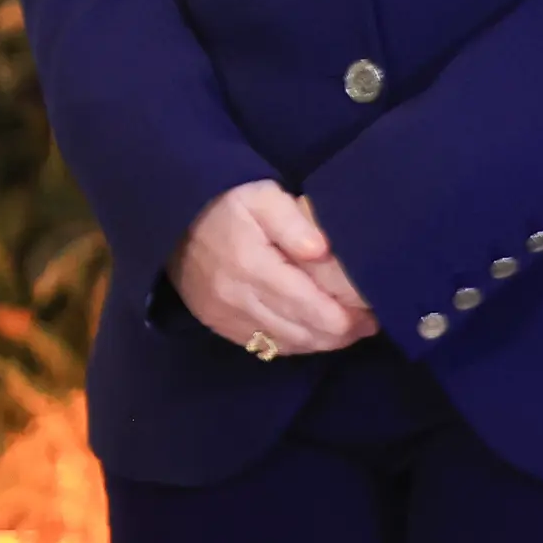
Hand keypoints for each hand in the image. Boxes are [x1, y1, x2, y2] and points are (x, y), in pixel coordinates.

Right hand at [173, 179, 374, 358]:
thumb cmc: (225, 202)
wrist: (169, 218)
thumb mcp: (262, 196)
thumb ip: (295, 222)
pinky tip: (309, 330)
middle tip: (366, 322)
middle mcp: (239, 298)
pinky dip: (295, 343)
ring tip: (344, 328)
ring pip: (290, 344)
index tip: (373, 311)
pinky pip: (266, 345)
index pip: (317, 310)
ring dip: (322, 341)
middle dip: (344, 332)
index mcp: (254, 266)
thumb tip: (323, 251)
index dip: (352, 318)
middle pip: (308, 333)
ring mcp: (226, 316)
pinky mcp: (218, 324)